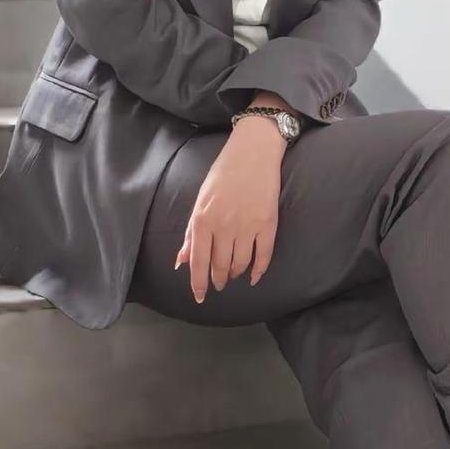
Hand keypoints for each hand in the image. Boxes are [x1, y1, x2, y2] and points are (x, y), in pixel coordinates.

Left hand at [174, 118, 284, 301]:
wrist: (253, 151)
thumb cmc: (223, 175)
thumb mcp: (200, 201)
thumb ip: (192, 233)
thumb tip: (181, 261)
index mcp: (203, 220)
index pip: (198, 262)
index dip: (198, 283)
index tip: (200, 296)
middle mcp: (224, 226)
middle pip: (220, 266)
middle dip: (218, 279)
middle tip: (218, 283)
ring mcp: (247, 226)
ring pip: (240, 264)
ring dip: (235, 274)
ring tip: (232, 275)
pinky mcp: (268, 223)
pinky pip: (264, 256)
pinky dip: (259, 270)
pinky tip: (254, 276)